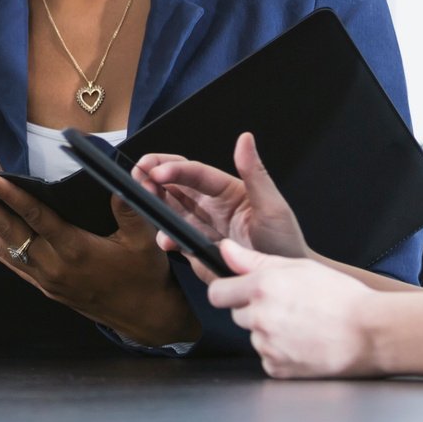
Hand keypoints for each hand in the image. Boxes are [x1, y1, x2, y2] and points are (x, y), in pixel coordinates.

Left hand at [0, 164, 197, 346]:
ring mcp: (43, 278)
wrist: (143, 316)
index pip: (31, 215)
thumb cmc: (144, 275)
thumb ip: (127, 208)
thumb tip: (116, 178)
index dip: (5, 192)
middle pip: (2, 228)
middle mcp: (51, 264)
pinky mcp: (42, 286)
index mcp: (73, 249)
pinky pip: (7, 260)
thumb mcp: (143, 240)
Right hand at [133, 132, 310, 277]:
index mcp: (227, 189)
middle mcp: (211, 203)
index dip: (174, 170)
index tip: (156, 172)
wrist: (280, 283)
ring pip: (168, 206)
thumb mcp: (272, 207)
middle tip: (137, 175)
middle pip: (175, 182)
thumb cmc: (284, 242)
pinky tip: (166, 239)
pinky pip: (174, 236)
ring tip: (143, 201)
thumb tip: (245, 138)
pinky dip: (164, 235)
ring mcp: (201, 225)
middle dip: (153, 174)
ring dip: (153, 201)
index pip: (195, 173)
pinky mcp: (196, 246)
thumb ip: (256, 173)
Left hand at [205, 241, 382, 377]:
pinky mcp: (278, 369)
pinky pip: (268, 359)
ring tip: (302, 326)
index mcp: (263, 287)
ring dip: (270, 333)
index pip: (217, 293)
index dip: (228, 291)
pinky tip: (304, 344)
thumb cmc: (342, 298)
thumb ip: (254, 260)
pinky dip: (281, 355)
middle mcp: (260, 317)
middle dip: (255, 311)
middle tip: (287, 308)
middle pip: (237, 315)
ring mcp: (268, 346)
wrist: (372, 333)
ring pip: (254, 337)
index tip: (239, 292)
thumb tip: (225, 250)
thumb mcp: (299, 266)